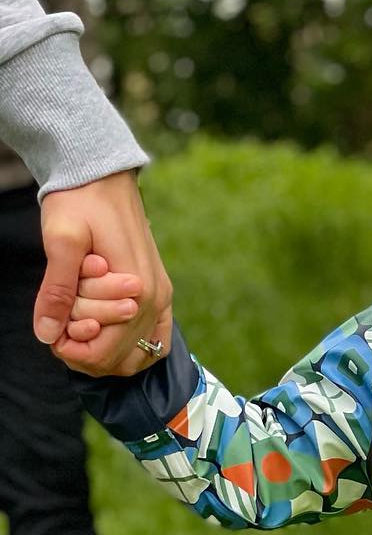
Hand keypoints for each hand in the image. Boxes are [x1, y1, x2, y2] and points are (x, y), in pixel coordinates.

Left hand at [37, 170, 172, 372]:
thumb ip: (56, 291)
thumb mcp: (61, 242)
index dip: (72, 351)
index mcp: (137, 291)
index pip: (105, 351)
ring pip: (138, 354)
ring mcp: (162, 296)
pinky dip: (130, 347)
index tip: (50, 333)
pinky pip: (154, 339)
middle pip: (121, 358)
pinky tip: (106, 334)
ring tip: (79, 329)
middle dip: (85, 352)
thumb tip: (47, 335)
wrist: (103, 175)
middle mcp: (155, 299)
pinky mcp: (160, 291)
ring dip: (106, 352)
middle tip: (59, 328)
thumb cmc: (80, 202)